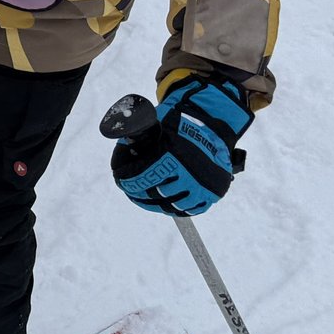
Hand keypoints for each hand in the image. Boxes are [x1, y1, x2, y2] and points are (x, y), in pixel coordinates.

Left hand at [109, 79, 251, 215]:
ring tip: (144, 198)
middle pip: (156, 194)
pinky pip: (189, 209)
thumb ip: (138, 137)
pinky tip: (164, 204)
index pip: (144, 177)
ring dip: (154, 204)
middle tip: (130, 190)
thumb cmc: (181, 125)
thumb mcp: (158, 124)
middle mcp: (189, 173)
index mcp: (173, 155)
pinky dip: (175, 209)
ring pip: (172, 205)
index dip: (128, 181)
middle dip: (138, 193)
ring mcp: (202, 186)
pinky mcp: (212, 194)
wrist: (214, 129)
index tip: (120, 180)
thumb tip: (118, 151)